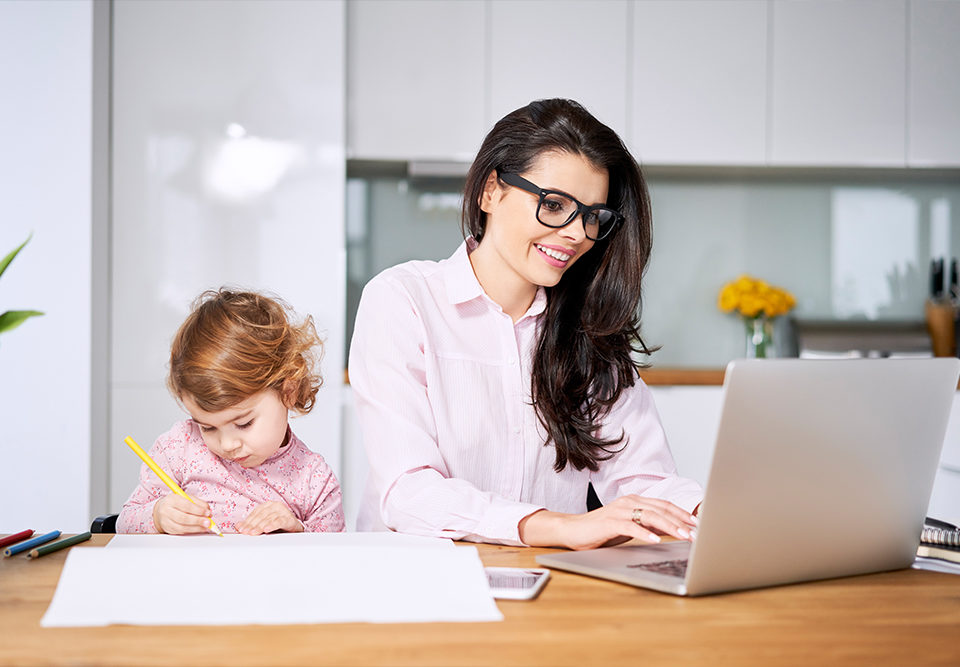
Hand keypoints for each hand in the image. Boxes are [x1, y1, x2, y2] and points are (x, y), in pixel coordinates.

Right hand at [153, 494, 214, 534]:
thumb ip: (198, 503)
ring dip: (196, 528)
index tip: (207, 513)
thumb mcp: (187, 498)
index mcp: (172, 499)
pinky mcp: (168, 529)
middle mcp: (167, 511)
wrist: (160, 510)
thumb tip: (208, 512)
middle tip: (208, 522)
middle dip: (198, 521)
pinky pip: (181, 532)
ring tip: (206, 527)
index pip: (186, 506)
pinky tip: (199, 529)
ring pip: (182, 527)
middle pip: (183, 518)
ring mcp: (166, 521)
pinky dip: (192, 531)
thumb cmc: (176, 503)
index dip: (198, 510)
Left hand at [236, 501, 302, 534]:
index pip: (255, 513)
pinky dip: (273, 525)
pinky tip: (267, 529)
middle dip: (252, 525)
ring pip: (269, 518)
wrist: (295, 529)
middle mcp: (275, 506)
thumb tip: (238, 526)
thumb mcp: (263, 524)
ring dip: (260, 526)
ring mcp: (283, 511)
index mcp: (268, 505)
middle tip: (246, 532)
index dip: (247, 521)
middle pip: (261, 515)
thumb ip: (252, 524)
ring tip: (254, 533)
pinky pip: (280, 521)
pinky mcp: (290, 519)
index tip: (241, 529)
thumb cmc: (278, 526)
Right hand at [519, 495, 698, 550]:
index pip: (665, 505)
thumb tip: (670, 529)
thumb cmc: (601, 530)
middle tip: (696, 533)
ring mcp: (619, 510)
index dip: (682, 514)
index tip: (698, 525)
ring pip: (650, 516)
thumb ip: (648, 525)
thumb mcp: (630, 527)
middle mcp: (629, 502)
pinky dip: (644, 533)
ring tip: (683, 536)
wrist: (573, 530)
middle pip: (661, 509)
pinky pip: (630, 526)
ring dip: (669, 527)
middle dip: (681, 522)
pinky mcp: (609, 521)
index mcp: (635, 501)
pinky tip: (655, 540)